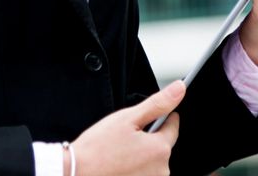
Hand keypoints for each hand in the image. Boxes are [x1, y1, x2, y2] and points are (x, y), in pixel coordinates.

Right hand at [68, 80, 184, 175]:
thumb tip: (179, 89)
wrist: (77, 173)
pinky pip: (144, 174)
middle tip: (127, 136)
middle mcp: (161, 172)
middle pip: (161, 147)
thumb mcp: (127, 118)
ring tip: (120, 152)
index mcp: (160, 150)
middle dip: (149, 139)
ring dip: (142, 155)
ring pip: (152, 163)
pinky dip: (136, 169)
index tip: (159, 114)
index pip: (173, 127)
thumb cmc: (98, 148)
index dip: (165, 117)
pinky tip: (120, 165)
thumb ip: (157, 103)